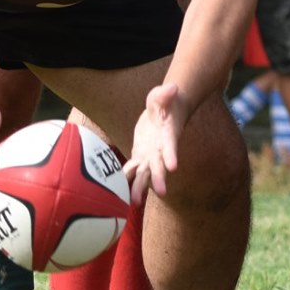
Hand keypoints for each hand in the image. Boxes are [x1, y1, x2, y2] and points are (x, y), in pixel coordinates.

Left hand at [124, 82, 185, 199]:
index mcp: (168, 134)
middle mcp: (160, 149)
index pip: (170, 145)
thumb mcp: (163, 95)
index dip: (171, 155)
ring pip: (145, 173)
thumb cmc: (165, 102)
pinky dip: (126, 179)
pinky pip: (132, 169)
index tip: (173, 167)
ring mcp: (150, 155)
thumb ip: (165, 94)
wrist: (165, 113)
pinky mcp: (140, 156)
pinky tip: (116, 191)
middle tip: (160, 192)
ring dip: (141, 187)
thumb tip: (172, 87)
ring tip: (134, 202)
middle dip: (159, 178)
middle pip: (160, 165)